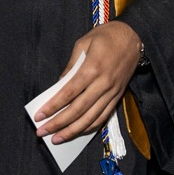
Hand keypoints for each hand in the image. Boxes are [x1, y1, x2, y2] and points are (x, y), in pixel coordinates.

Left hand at [35, 21, 140, 141]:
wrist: (134, 36)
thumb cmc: (106, 36)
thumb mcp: (83, 43)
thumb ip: (70, 66)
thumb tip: (58, 85)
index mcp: (92, 68)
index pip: (68, 93)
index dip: (53, 106)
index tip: (39, 116)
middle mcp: (103, 84)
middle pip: (78, 110)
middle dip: (58, 123)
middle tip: (42, 132)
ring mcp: (112, 92)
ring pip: (91, 118)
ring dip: (73, 131)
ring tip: (57, 138)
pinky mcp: (118, 96)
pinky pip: (103, 116)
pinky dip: (90, 127)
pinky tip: (78, 132)